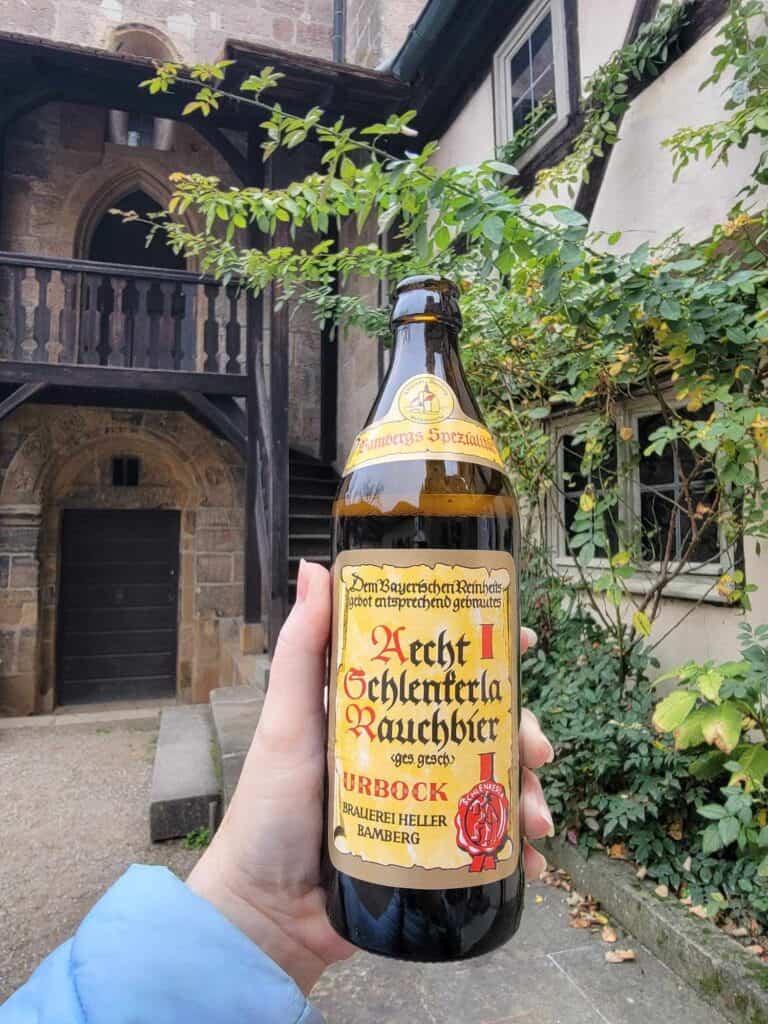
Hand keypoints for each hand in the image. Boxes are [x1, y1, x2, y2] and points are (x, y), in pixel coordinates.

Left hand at [188, 560, 554, 994]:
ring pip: (494, 784)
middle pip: (483, 726)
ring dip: (528, 795)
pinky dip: (516, 853)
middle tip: (538, 751)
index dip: (489, 654)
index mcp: (383, 712)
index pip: (443, 671)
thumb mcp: (287, 721)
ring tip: (537, 820)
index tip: (522, 640)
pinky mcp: (432, 853)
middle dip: (523, 732)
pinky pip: (487, 846)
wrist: (266, 911)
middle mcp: (409, 750)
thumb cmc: (269, 808)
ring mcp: (425, 802)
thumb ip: (300, 648)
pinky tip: (533, 864)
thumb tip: (315, 565)